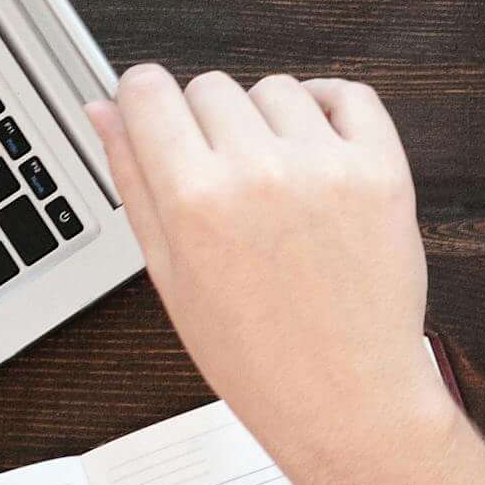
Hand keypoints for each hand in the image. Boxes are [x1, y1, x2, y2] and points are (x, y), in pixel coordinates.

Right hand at [88, 66, 461, 484]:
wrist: (347, 397)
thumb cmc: (256, 353)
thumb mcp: (169, 274)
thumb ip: (133, 181)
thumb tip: (103, 110)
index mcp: (193, 200)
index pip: (146, 90)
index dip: (145, 102)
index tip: (156, 117)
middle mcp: (257, 173)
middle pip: (209, 86)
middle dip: (207, 123)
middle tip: (224, 183)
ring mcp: (325, 167)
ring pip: (276, 88)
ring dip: (269, 121)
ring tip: (276, 184)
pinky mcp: (381, 170)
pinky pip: (349, 95)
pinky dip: (330, 110)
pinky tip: (318, 151)